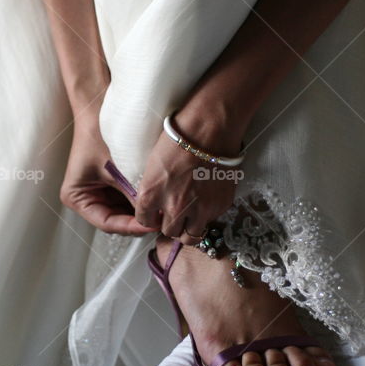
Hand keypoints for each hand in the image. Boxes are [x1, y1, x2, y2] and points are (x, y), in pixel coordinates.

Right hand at [60, 117, 158, 235]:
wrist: (101, 105)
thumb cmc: (101, 132)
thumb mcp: (120, 169)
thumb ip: (135, 195)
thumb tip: (156, 218)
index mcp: (77, 197)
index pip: (108, 223)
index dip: (131, 226)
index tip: (152, 223)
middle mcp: (86, 198)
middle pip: (116, 220)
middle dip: (138, 219)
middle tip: (162, 219)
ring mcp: (100, 191)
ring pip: (125, 211)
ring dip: (142, 210)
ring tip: (163, 210)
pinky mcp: (112, 184)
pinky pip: (129, 198)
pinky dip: (142, 198)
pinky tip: (158, 197)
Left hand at [135, 106, 241, 243]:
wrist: (209, 130)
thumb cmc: (177, 139)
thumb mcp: (152, 165)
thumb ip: (153, 190)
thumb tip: (157, 204)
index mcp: (151, 196)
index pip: (144, 222)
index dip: (150, 218)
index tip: (154, 214)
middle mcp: (173, 208)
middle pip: (169, 232)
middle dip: (170, 225)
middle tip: (173, 214)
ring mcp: (198, 210)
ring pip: (190, 235)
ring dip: (188, 227)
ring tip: (189, 215)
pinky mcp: (219, 206)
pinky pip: (210, 220)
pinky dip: (206, 215)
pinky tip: (205, 200)